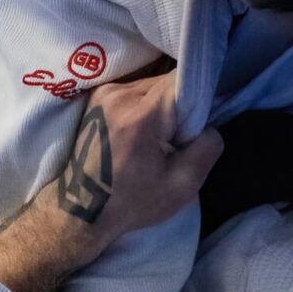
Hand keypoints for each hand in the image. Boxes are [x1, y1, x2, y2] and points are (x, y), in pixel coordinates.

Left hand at [54, 69, 222, 249]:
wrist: (82, 209)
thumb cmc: (132, 202)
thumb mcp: (182, 186)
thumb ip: (207, 150)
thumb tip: (210, 126)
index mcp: (141, 116)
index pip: (181, 82)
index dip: (196, 101)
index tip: (195, 128)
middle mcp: (119, 95)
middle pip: (166, 82)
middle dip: (179, 106)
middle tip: (175, 140)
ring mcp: (104, 93)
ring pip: (151, 84)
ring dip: (161, 105)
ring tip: (154, 140)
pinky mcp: (97, 97)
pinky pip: (135, 90)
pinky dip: (145, 106)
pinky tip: (139, 134)